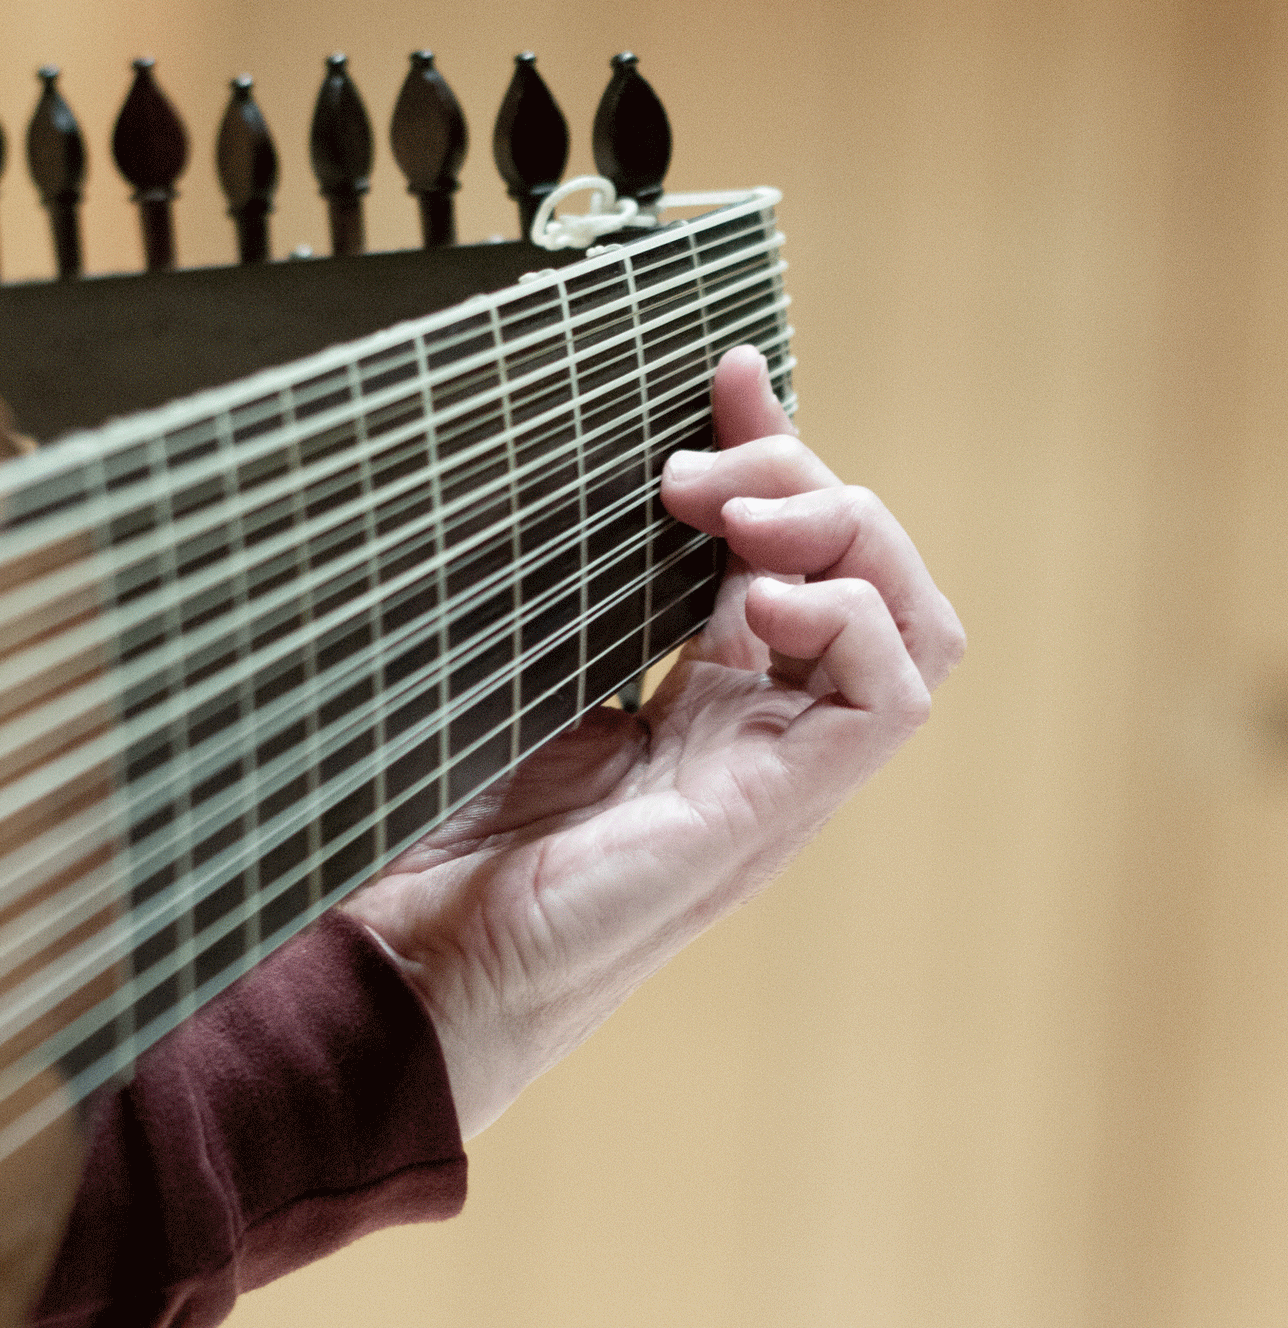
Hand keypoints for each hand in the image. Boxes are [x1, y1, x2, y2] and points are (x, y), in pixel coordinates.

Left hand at [343, 346, 964, 1138]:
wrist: (418, 955)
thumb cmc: (442, 828)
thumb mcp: (512, 670)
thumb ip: (565, 586)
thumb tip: (549, 464)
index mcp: (697, 694)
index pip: (783, 548)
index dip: (772, 452)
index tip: (727, 371)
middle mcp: (754, 726)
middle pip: (860, 567)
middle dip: (800, 477)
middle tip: (693, 471)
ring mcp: (775, 768)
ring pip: (909, 620)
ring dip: (844, 535)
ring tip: (734, 521)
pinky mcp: (779, 809)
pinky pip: (892, 695)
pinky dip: (854, 618)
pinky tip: (759, 603)